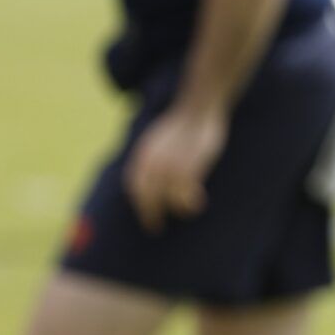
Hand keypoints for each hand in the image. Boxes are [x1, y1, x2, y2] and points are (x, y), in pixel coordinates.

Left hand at [125, 102, 227, 232]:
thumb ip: (154, 158)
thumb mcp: (159, 140)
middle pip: (147, 198)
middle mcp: (152, 164)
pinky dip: (190, 203)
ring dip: (175, 210)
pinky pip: (185, 196)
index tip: (146, 214)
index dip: (140, 204)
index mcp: (143, 156)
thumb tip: (152, 177)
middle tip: (156, 229)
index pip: (135, 187)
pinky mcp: (188, 169)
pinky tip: (198, 204)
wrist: (198, 106)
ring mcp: (170, 168)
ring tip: (187, 213)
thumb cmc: (184, 123)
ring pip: (166, 200)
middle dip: (150, 216)